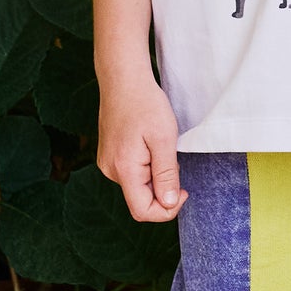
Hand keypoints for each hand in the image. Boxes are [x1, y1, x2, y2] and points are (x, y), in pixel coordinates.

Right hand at [97, 66, 185, 220]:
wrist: (123, 80)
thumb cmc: (146, 104)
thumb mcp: (164, 139)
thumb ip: (166, 174)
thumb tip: (168, 203)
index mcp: (123, 169)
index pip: (142, 211)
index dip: (167, 209)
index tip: (183, 190)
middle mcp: (110, 171)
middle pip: (140, 200)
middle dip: (163, 190)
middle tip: (174, 161)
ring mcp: (108, 163)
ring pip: (137, 187)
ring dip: (155, 178)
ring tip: (160, 148)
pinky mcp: (110, 156)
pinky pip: (131, 174)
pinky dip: (146, 169)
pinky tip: (150, 146)